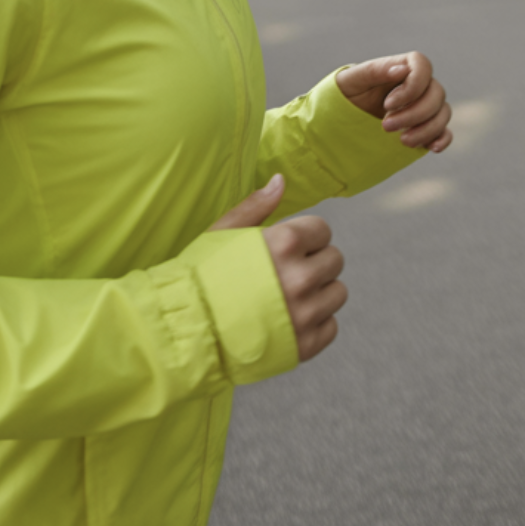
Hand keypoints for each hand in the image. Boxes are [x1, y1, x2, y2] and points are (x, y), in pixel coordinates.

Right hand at [211, 175, 346, 362]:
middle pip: (335, 260)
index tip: (288, 247)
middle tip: (287, 271)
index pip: (323, 230)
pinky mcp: (306, 345)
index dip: (305, 236)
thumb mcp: (223, 232)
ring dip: (319, 291)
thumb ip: (256, 205)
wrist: (187, 330)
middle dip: (314, 261)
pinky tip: (289, 318)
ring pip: (337, 292)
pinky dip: (316, 322)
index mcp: (283, 243)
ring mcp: (305, 314)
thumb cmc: (202, 277)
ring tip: (288, 295)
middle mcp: (300, 277)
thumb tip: (281, 180)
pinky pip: (331, 326)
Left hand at [335, 51, 452, 152]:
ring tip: (402, 141)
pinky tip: (431, 148)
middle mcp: (418, 85)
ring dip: (426, 129)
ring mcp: (424, 106)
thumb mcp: (353, 80)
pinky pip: (446, 131)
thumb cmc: (347, 92)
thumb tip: (402, 69)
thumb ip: (375, 70)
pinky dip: (443, 139)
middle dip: (413, 114)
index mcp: (401, 67)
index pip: (423, 66)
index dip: (413, 86)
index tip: (388, 104)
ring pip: (443, 113)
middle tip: (385, 126)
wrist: (345, 117)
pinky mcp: (426, 127)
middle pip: (436, 93)